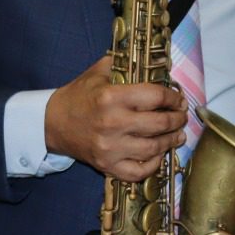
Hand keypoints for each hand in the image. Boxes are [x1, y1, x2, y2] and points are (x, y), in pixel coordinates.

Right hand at [45, 54, 187, 180]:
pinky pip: (137, 172)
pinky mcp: (106, 166)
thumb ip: (125, 63)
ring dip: (171, 142)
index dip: (173, 98)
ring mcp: (110, 148)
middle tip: (182, 116)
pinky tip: (159, 155)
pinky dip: (153, 166)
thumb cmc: (79, 95)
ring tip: (179, 135)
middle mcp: (113, 124)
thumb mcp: (99, 72)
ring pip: (153, 148)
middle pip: (159, 124)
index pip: (155, 97)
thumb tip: (158, 62)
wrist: (52, 123)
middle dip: (177, 120)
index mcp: (112, 97)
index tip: (179, 99)